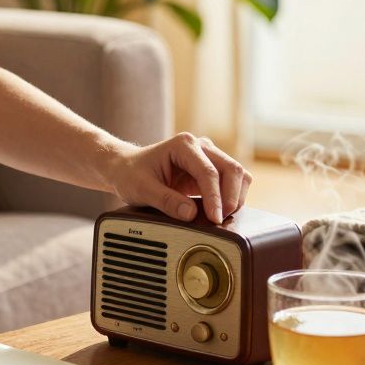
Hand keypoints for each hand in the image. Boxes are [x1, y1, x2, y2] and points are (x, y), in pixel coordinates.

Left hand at [107, 132, 251, 223]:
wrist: (126, 168)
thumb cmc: (131, 174)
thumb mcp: (141, 189)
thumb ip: (166, 201)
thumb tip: (191, 214)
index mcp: (184, 145)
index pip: (208, 172)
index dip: (215, 198)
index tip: (215, 219)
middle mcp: (200, 146)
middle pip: (231, 169)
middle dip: (231, 197)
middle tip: (220, 220)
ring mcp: (208, 156)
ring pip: (237, 174)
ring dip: (235, 196)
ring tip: (221, 216)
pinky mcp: (211, 169)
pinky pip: (232, 181)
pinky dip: (232, 196)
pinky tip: (221, 210)